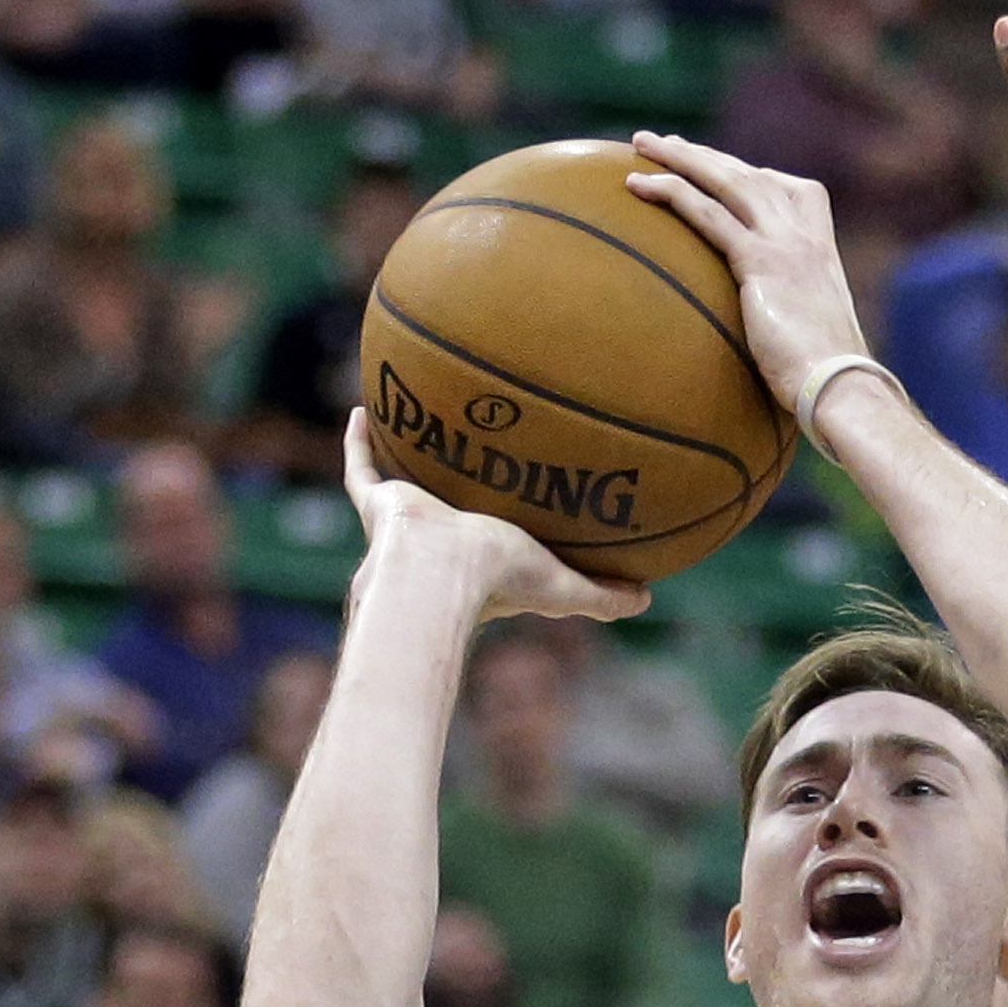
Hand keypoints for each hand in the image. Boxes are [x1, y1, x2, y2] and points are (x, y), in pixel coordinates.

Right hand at [342, 410, 647, 626]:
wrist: (441, 571)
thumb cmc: (501, 580)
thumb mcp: (564, 587)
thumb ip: (604, 597)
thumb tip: (647, 599)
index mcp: (483, 563)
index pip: (494, 549)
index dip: (506, 535)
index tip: (519, 511)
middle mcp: (443, 541)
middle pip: (449, 512)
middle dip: (456, 493)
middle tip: (471, 460)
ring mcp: (409, 521)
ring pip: (404, 486)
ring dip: (409, 460)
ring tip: (418, 427)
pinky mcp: (379, 503)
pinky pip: (363, 467)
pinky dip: (360, 441)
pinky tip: (366, 408)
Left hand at [626, 134, 869, 415]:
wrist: (843, 388)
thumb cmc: (829, 384)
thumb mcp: (817, 343)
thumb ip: (796, 326)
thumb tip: (777, 350)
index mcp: (823, 253)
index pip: (795, 192)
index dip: (754, 174)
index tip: (724, 168)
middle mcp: (805, 238)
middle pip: (750, 176)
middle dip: (705, 155)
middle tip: (662, 142)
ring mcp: (785, 246)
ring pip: (727, 182)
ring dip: (681, 158)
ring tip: (640, 144)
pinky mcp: (761, 263)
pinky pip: (709, 215)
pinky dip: (672, 193)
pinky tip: (637, 185)